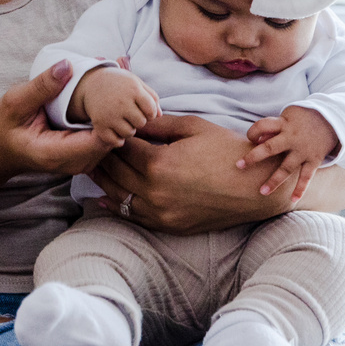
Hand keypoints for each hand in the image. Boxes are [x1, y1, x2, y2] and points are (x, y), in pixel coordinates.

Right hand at [0, 62, 117, 180]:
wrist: (0, 150)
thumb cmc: (5, 127)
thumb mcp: (15, 102)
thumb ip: (42, 87)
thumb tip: (68, 65)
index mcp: (56, 154)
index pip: (100, 140)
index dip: (111, 114)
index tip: (109, 85)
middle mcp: (74, 164)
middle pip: (112, 140)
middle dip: (117, 109)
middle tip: (116, 73)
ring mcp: (81, 162)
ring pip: (113, 139)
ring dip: (115, 112)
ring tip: (111, 78)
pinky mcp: (84, 156)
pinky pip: (105, 138)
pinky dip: (108, 117)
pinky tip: (104, 93)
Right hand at [70, 66, 160, 148]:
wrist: (92, 83)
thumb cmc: (119, 84)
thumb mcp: (136, 83)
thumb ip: (152, 97)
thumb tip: (159, 116)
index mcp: (133, 89)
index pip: (151, 111)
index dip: (150, 112)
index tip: (142, 109)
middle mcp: (121, 102)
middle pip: (141, 123)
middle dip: (139, 120)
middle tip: (131, 114)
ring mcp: (109, 115)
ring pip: (129, 133)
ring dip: (128, 129)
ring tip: (123, 120)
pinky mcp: (99, 125)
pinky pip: (115, 141)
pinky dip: (118, 139)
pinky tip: (116, 129)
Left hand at [87, 113, 296, 234]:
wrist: (255, 186)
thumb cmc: (227, 150)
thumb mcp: (192, 127)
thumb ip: (157, 125)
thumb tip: (132, 120)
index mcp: (158, 164)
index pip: (121, 147)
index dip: (111, 133)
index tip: (102, 124)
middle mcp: (154, 192)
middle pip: (115, 172)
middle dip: (101, 156)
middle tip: (89, 144)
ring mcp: (161, 212)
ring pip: (119, 196)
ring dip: (103, 181)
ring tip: (90, 166)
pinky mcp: (169, 225)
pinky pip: (134, 217)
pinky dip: (116, 206)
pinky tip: (103, 198)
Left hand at [238, 106, 338, 198]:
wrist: (332, 119)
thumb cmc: (303, 118)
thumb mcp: (288, 115)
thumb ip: (274, 128)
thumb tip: (259, 141)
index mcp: (284, 123)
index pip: (262, 126)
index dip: (252, 132)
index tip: (250, 138)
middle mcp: (292, 138)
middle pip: (270, 147)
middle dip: (254, 157)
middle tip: (239, 166)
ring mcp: (303, 151)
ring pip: (287, 167)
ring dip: (274, 180)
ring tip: (262, 192)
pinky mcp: (314, 160)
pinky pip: (306, 177)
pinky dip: (301, 189)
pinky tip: (293, 200)